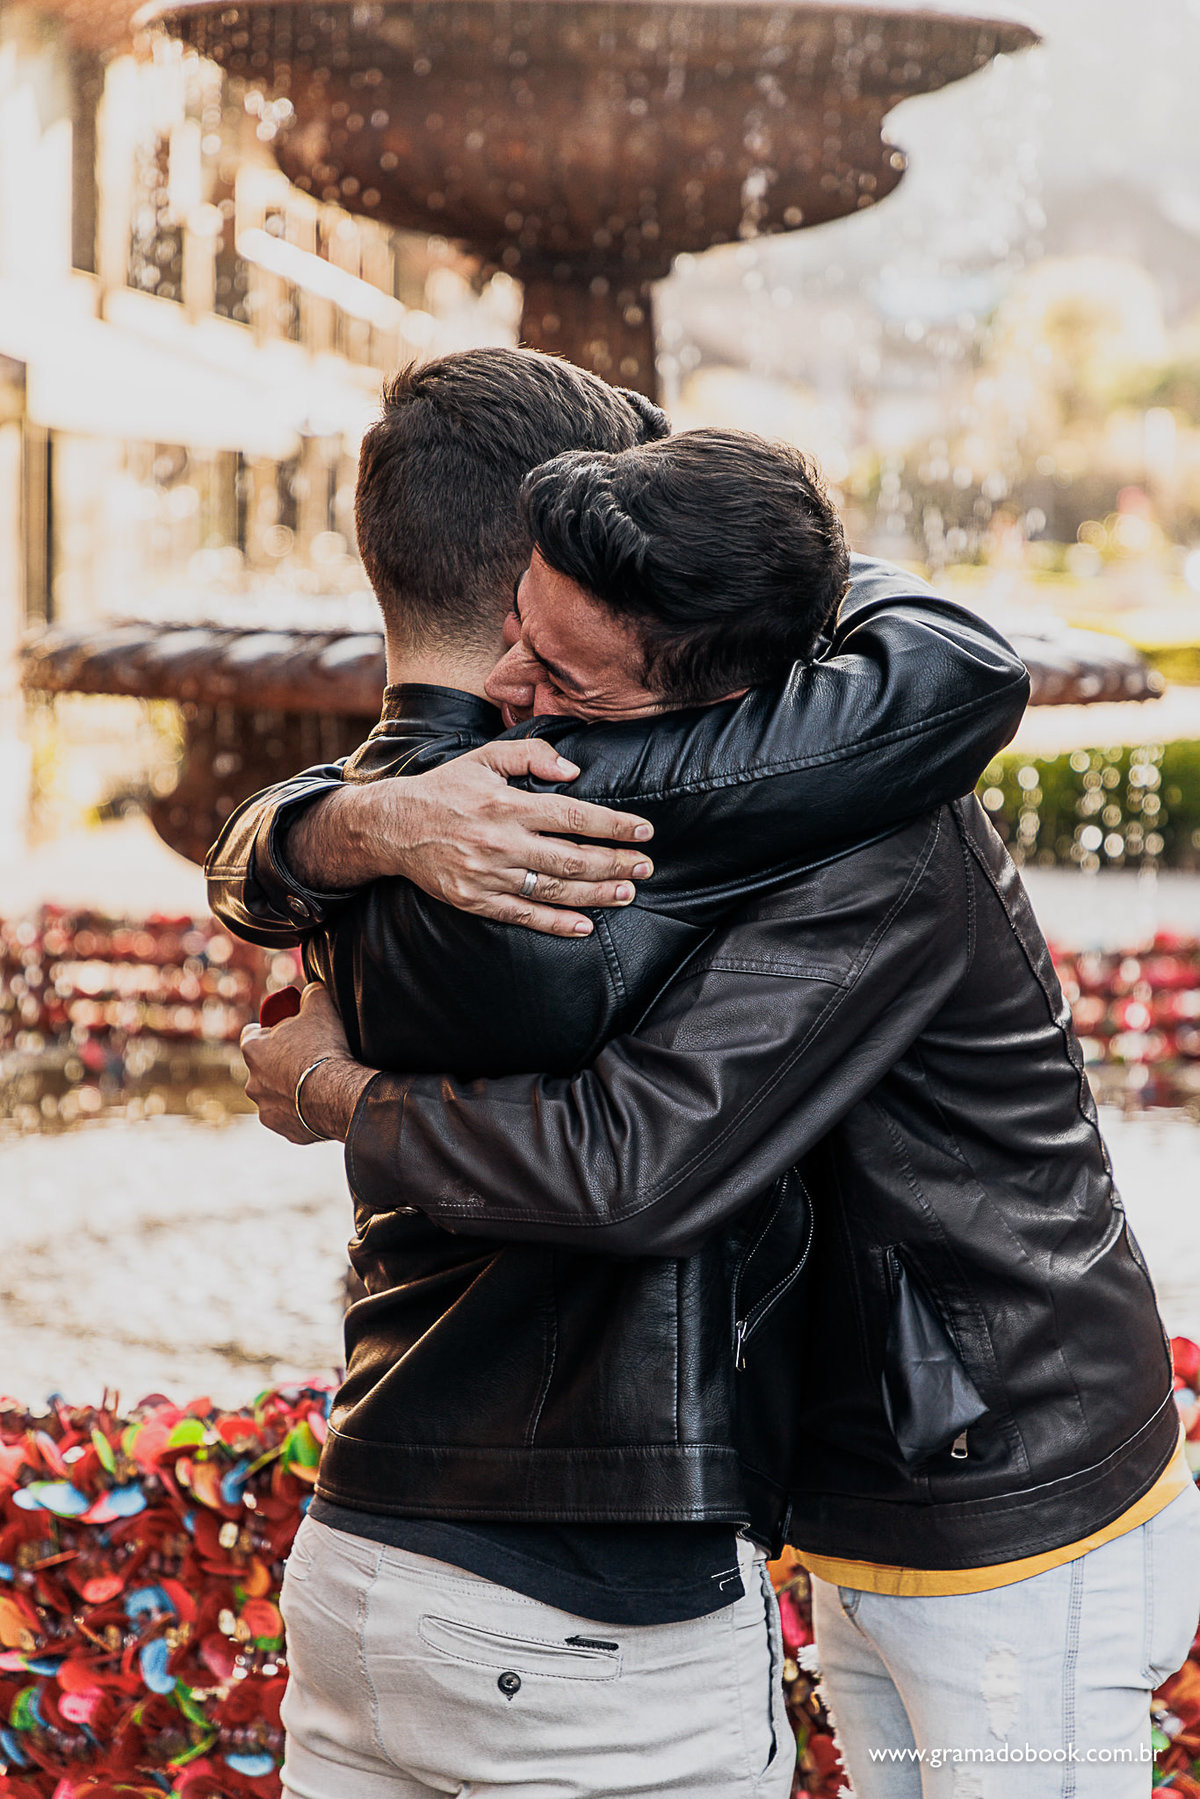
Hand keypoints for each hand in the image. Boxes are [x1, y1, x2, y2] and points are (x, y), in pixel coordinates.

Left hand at [239, 981, 373, 1143]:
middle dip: (280, 1062)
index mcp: (252, 1049)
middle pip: (262, 1067)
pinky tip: (319, 1104)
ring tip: (316, 1084)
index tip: (287, 1031)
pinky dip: (300, 1112)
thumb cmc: (325, 1048)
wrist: (339, 1094)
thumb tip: (311, 989)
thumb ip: (310, 994)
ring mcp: (265, 1108)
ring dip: (289, 1090)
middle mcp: (251, 1081)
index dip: (270, 1030)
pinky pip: (290, 1117)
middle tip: (307, 1058)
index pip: (251, 1033)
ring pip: (274, 1095)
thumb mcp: (321, 1006)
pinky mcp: (281, 1128)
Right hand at [289, 740, 655, 936]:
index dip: (612, 826)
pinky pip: (524, 916)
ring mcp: (489, 875)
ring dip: (596, 894)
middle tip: (645, 867)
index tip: (643, 832)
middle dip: (614, 864)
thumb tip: (574, 771)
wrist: (392, 826)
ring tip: (627, 893)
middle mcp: (501, 841)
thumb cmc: (445, 789)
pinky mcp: (476, 899)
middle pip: (571, 859)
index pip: (572, 816)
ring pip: (554, 890)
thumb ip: (531, 756)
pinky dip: (557, 924)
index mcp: (507, 804)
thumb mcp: (485, 758)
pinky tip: (585, 925)